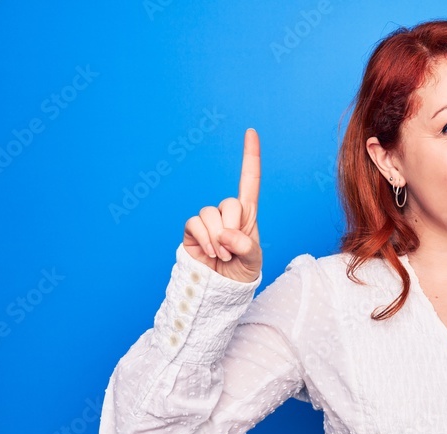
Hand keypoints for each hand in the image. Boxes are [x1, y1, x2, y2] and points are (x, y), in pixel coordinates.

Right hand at [182, 128, 261, 282]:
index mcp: (247, 214)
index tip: (251, 132)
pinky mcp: (192, 230)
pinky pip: (195, 224)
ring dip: (219, 239)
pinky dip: (205, 240)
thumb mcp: (253, 260)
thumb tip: (226, 234)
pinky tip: (211, 254)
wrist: (221, 288)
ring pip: (210, 214)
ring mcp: (208, 221)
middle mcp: (226, 213)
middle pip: (229, 204)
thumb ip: (246, 246)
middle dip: (234, 228)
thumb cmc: (241, 271)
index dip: (250, 157)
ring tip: (223, 256)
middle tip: (234, 250)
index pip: (249, 181)